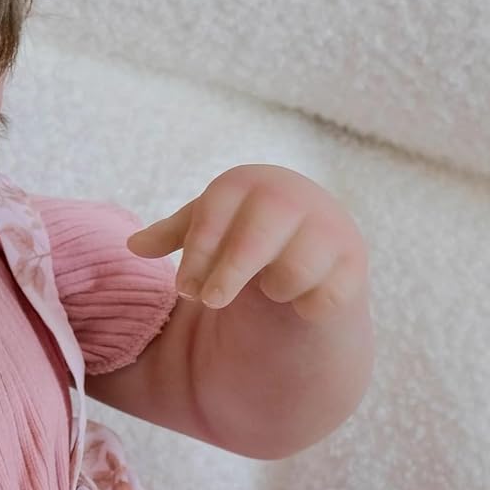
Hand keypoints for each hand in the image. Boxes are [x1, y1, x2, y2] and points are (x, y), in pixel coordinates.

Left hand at [127, 164, 367, 322]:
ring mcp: (329, 227)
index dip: (195, 257)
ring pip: (290, 273)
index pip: (213, 216)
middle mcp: (292, 196)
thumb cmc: (245, 236)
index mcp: (248, 183)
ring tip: (272, 286)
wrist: (314, 250)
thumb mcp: (207, 230)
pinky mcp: (354, 262)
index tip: (184, 289)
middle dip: (227, 275)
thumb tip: (135, 245)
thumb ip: (172, 235)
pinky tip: (303, 299)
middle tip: (209, 301)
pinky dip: (306, 307)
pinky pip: (323, 297)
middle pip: (253, 241)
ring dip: (273, 290)